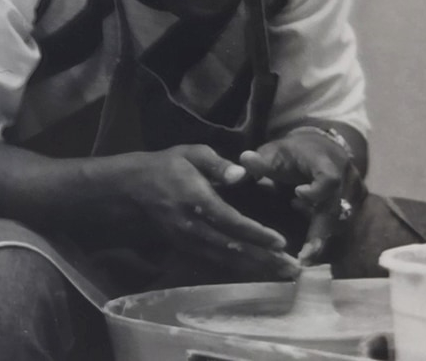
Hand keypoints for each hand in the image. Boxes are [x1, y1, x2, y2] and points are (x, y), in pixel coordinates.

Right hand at [101, 144, 299, 279]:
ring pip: (226, 259)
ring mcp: (189, 242)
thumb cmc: (167, 167)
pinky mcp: (187, 249)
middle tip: (293, 267)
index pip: (231, 221)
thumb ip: (217, 164)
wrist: (132, 191)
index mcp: (196, 200)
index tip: (280, 241)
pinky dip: (241, 267)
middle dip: (264, 259)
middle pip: (232, 247)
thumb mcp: (190, 153)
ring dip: (257, 267)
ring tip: (284, 272)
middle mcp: (193, 227)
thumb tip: (243, 174)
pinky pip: (217, 262)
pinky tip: (261, 270)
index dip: (256, 234)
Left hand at [239, 128, 364, 264]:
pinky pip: (344, 222)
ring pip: (342, 219)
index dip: (316, 191)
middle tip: (305, 257)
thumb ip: (259, 161)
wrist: (318, 147)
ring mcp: (354, 190)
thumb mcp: (273, 153)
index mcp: (325, 161)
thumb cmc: (292, 153)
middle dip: (320, 233)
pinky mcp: (356, 202)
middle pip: (337, 208)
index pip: (329, 178)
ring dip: (322, 237)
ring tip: (305, 256)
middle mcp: (345, 176)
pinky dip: (327, 235)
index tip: (295, 195)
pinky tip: (311, 246)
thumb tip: (244, 160)